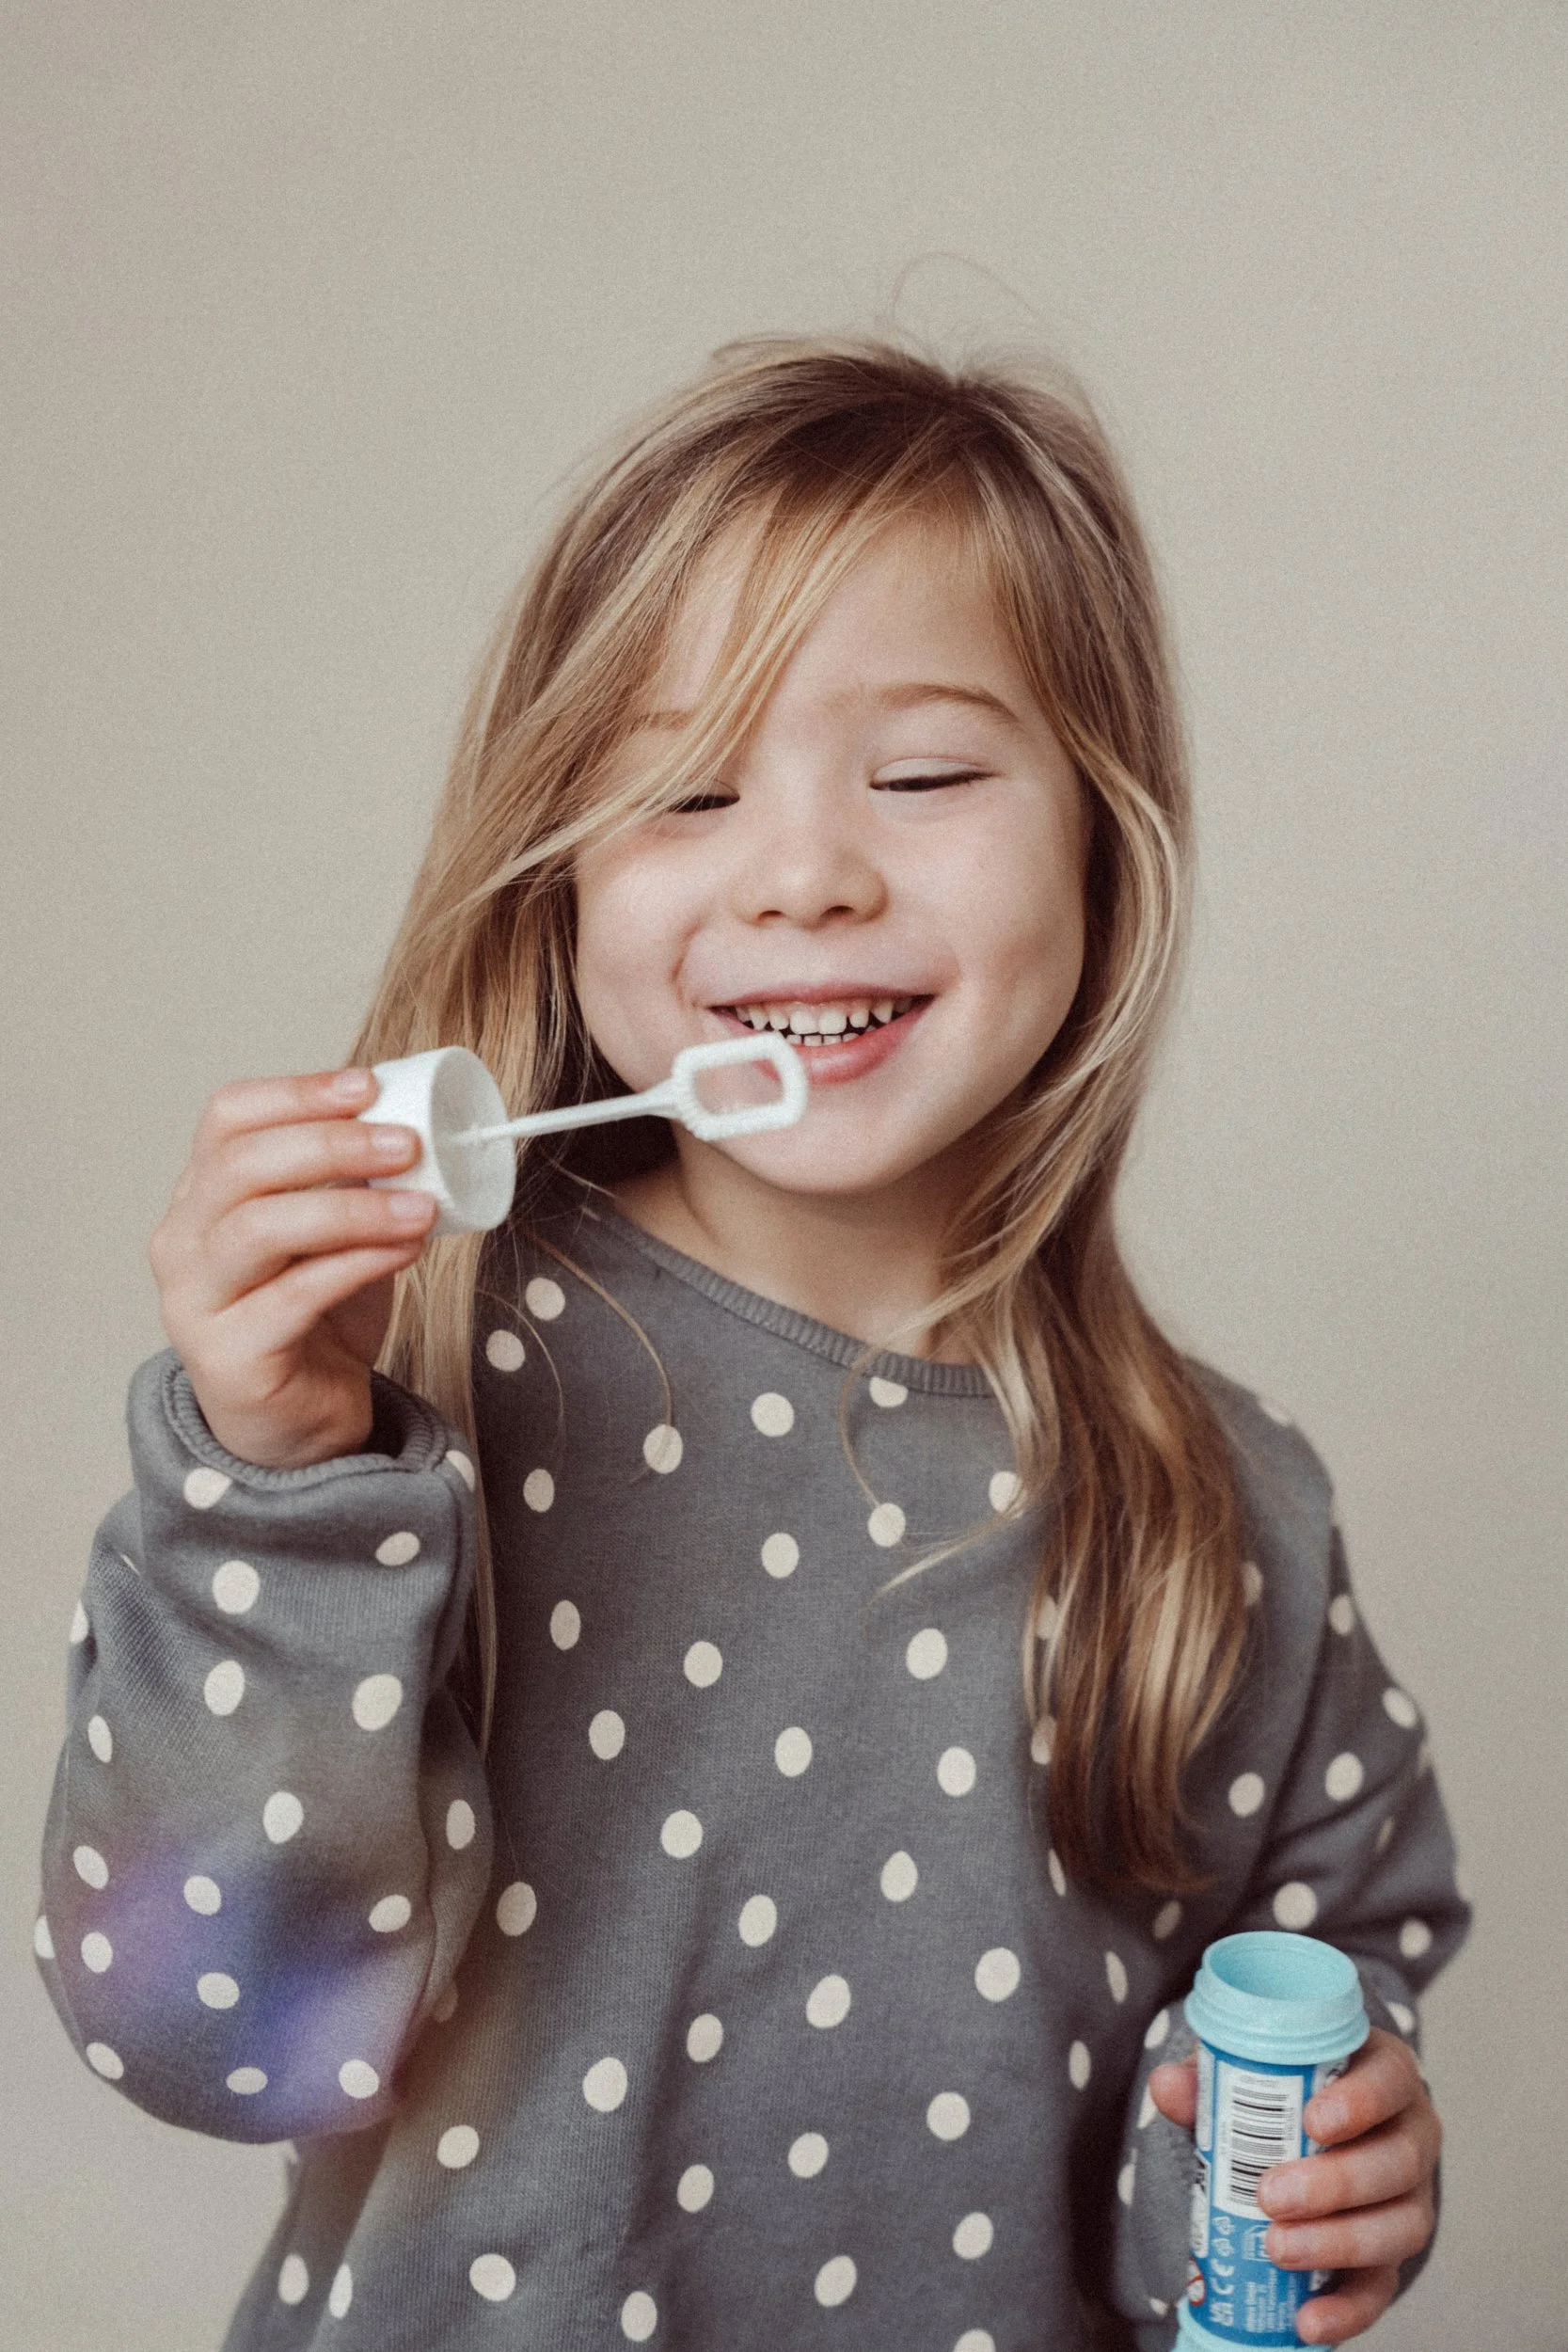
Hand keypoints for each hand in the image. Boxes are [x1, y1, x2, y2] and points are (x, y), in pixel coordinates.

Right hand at [149, 1068, 437, 1466]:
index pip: (228, 1118)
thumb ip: (352, 1184)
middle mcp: (183, 1242)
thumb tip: (412, 1127)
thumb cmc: (314, 1319)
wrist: (299, 1424)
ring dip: (352, 1208)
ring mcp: (195, 1301)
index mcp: (202, 1196)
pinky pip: (293, 1295)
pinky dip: (357, 1264)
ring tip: (419, 1206)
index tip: (369, 1087)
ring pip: (260, 1229)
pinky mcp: (229, 1357)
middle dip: (331, 1144)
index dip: (297, 1093)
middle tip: (406, 1144)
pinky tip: (404, 1250)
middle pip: (241, 1167)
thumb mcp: (331, 1236)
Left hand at [1149, 2025, 1440, 2342]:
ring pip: (1400, 2226)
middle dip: (1336, 2183)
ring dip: (1338, 2243)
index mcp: (1382, 2075)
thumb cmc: (1284, 2097)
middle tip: (1271, 2195)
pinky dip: (1346, 2309)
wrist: (1303, 2142)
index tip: (1313, 2121)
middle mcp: (1410, 2136)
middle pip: (1397, 2161)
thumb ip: (1211, 2080)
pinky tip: (1307, 2319)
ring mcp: (1409, 2200)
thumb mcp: (1251, 2076)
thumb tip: (1168, 2086)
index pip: (1389, 2078)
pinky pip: (1381, 2289)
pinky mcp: (1391, 2257)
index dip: (1361, 2100)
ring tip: (1277, 2248)